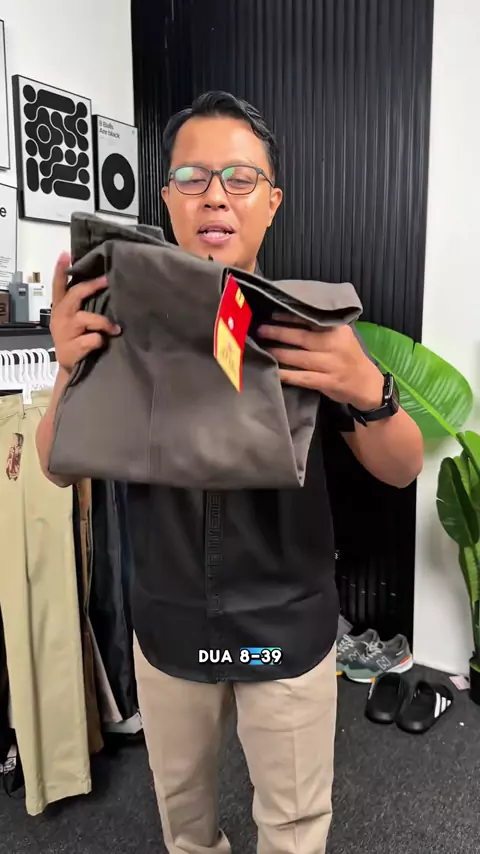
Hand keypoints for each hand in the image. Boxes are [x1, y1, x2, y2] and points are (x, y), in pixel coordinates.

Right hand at [50, 252, 120, 373]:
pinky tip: (102, 345)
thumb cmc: (75, 340)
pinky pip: (93, 339)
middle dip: (93, 286)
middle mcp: (60, 316)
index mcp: (60, 308)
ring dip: (104, 323)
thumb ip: (82, 305)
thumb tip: (104, 284)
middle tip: (108, 280)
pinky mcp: (72, 348)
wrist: (69, 368)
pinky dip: (100, 341)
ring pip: (87, 318)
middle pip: (75, 295)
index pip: (58, 286)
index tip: (66, 254)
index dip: (61, 270)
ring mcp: (65, 332)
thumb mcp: (73, 321)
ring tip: (116, 329)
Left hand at [257, 314, 383, 409]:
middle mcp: (334, 345)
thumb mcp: (342, 337)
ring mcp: (331, 365)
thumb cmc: (349, 358)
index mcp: (338, 330)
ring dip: (278, 353)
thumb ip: (323, 328)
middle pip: (301, 337)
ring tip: (263, 349)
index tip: (271, 314)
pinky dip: (287, 375)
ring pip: (298, 357)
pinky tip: (274, 372)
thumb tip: (292, 317)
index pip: (310, 319)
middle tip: (260, 330)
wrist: (367, 384)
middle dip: (277, 333)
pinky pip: (302, 377)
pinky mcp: (327, 382)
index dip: (288, 317)